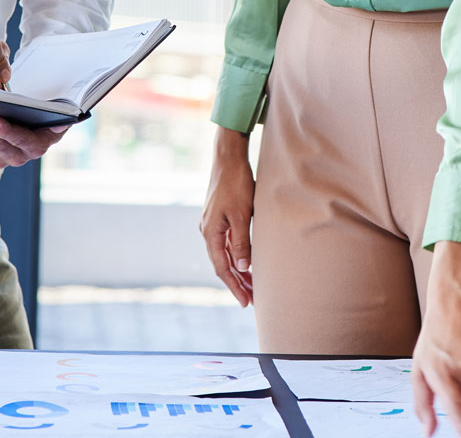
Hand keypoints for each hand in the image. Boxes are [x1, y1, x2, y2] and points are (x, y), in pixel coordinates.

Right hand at [198, 127, 255, 305]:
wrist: (228, 157)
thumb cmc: (236, 184)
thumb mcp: (241, 215)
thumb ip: (241, 243)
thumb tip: (242, 268)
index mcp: (210, 233)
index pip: (222, 268)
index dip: (234, 286)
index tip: (246, 301)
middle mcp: (208, 230)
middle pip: (222, 264)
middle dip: (237, 282)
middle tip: (252, 299)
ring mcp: (212, 224)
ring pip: (224, 254)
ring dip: (238, 270)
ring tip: (252, 284)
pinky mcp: (219, 216)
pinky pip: (226, 243)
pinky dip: (236, 255)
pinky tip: (246, 261)